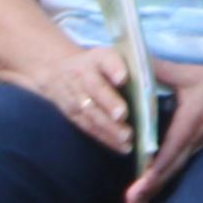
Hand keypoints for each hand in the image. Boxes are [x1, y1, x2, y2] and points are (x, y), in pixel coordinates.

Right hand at [13, 40, 133, 152]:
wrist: (56, 71)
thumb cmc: (96, 65)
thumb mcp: (108, 56)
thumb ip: (125, 68)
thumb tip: (146, 85)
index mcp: (97, 58)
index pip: (106, 60)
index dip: (114, 68)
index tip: (122, 77)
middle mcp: (82, 76)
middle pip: (95, 89)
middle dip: (108, 102)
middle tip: (122, 114)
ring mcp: (75, 96)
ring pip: (91, 112)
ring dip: (109, 126)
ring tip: (126, 137)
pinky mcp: (73, 114)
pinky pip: (89, 126)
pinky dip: (105, 137)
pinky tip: (121, 146)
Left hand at [124, 65, 202, 202]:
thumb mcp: (188, 73)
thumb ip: (160, 70)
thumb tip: (132, 63)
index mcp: (189, 121)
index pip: (171, 148)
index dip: (156, 166)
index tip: (142, 181)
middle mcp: (192, 139)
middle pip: (170, 167)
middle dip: (151, 185)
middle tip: (132, 201)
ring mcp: (194, 147)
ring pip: (173, 170)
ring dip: (154, 187)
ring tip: (134, 202)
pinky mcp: (193, 148)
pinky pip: (176, 166)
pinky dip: (161, 179)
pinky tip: (147, 190)